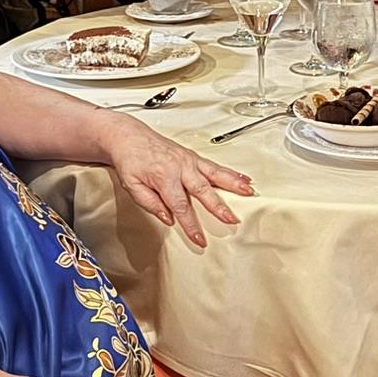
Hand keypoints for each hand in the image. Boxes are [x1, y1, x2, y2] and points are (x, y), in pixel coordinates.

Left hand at [103, 115, 252, 246]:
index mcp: (164, 177)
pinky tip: (242, 178)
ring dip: (233, 184)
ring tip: (248, 191)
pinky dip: (231, 172)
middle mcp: (180, 167)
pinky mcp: (193, 156)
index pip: (180, 206)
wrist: (129, 137)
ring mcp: (189, 160)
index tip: (199, 239)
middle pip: (203, 190)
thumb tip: (168, 218)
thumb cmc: (130, 160)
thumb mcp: (132, 186)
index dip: (191, 225)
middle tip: (231, 219)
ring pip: (215, 173)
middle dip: (218, 206)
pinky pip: (215, 165)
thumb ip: (150, 203)